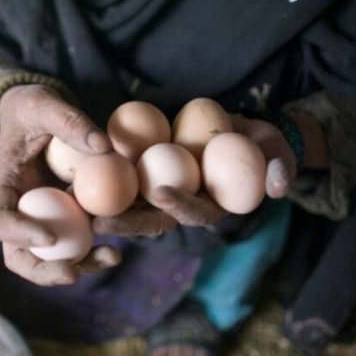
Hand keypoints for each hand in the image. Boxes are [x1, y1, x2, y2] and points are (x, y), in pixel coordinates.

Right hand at [0, 85, 120, 285]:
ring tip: (113, 256)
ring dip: (79, 266)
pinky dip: (95, 252)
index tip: (49, 237)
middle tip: (72, 274)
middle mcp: (20, 210)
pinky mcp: (66, 219)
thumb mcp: (43, 102)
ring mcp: (43, 219)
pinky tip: (119, 247)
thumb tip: (103, 148)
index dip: (17, 234)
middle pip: (17, 256)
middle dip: (43, 271)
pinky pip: (77, 244)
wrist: (39, 115)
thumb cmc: (32, 106)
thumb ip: (67, 119)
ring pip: (50, 259)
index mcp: (4, 185)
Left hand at [93, 113, 299, 237]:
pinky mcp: (146, 178)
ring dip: (104, 209)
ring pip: (131, 207)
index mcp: (212, 207)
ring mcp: (163, 194)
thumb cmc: (261, 144)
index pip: (195, 212)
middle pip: (152, 220)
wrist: (240, 133)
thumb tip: (278, 185)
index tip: (161, 191)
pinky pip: (122, 183)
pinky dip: (101, 182)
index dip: (180, 205)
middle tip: (100, 219)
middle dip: (126, 222)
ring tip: (76, 204)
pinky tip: (75, 176)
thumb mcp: (276, 150)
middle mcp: (183, 206)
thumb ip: (280, 165)